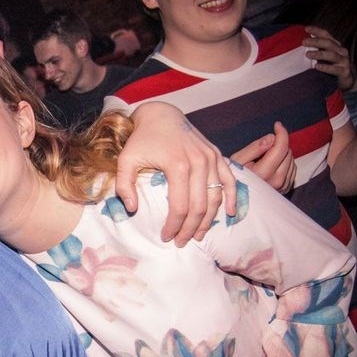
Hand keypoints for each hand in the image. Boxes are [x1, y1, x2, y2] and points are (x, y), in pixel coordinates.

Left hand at [116, 101, 236, 246]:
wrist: (160, 114)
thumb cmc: (141, 139)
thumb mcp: (125, 160)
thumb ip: (124, 185)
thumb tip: (132, 209)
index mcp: (177, 165)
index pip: (180, 206)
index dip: (174, 226)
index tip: (165, 237)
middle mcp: (199, 162)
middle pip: (200, 206)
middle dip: (190, 229)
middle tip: (181, 242)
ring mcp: (211, 158)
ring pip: (216, 197)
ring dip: (209, 220)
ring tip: (197, 235)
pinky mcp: (217, 155)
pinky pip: (230, 180)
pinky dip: (232, 197)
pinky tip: (230, 214)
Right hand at [231, 122, 295, 193]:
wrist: (234, 198)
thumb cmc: (234, 177)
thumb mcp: (237, 160)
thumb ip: (255, 148)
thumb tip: (272, 137)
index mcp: (263, 173)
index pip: (280, 148)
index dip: (281, 133)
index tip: (277, 125)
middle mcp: (276, 181)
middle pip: (287, 152)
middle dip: (278, 145)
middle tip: (263, 149)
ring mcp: (282, 187)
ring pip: (291, 160)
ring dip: (282, 154)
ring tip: (266, 158)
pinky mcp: (285, 190)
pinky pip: (292, 170)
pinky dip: (285, 163)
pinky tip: (272, 166)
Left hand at [304, 26, 356, 91]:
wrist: (349, 81)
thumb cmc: (333, 67)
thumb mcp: (325, 57)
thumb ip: (316, 50)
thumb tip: (300, 45)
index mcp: (335, 46)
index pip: (326, 35)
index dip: (317, 31)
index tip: (306, 28)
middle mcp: (341, 51)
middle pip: (328, 43)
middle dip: (316, 41)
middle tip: (304, 42)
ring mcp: (343, 61)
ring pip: (332, 55)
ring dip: (319, 54)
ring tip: (308, 54)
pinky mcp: (344, 71)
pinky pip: (334, 69)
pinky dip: (326, 67)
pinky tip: (317, 66)